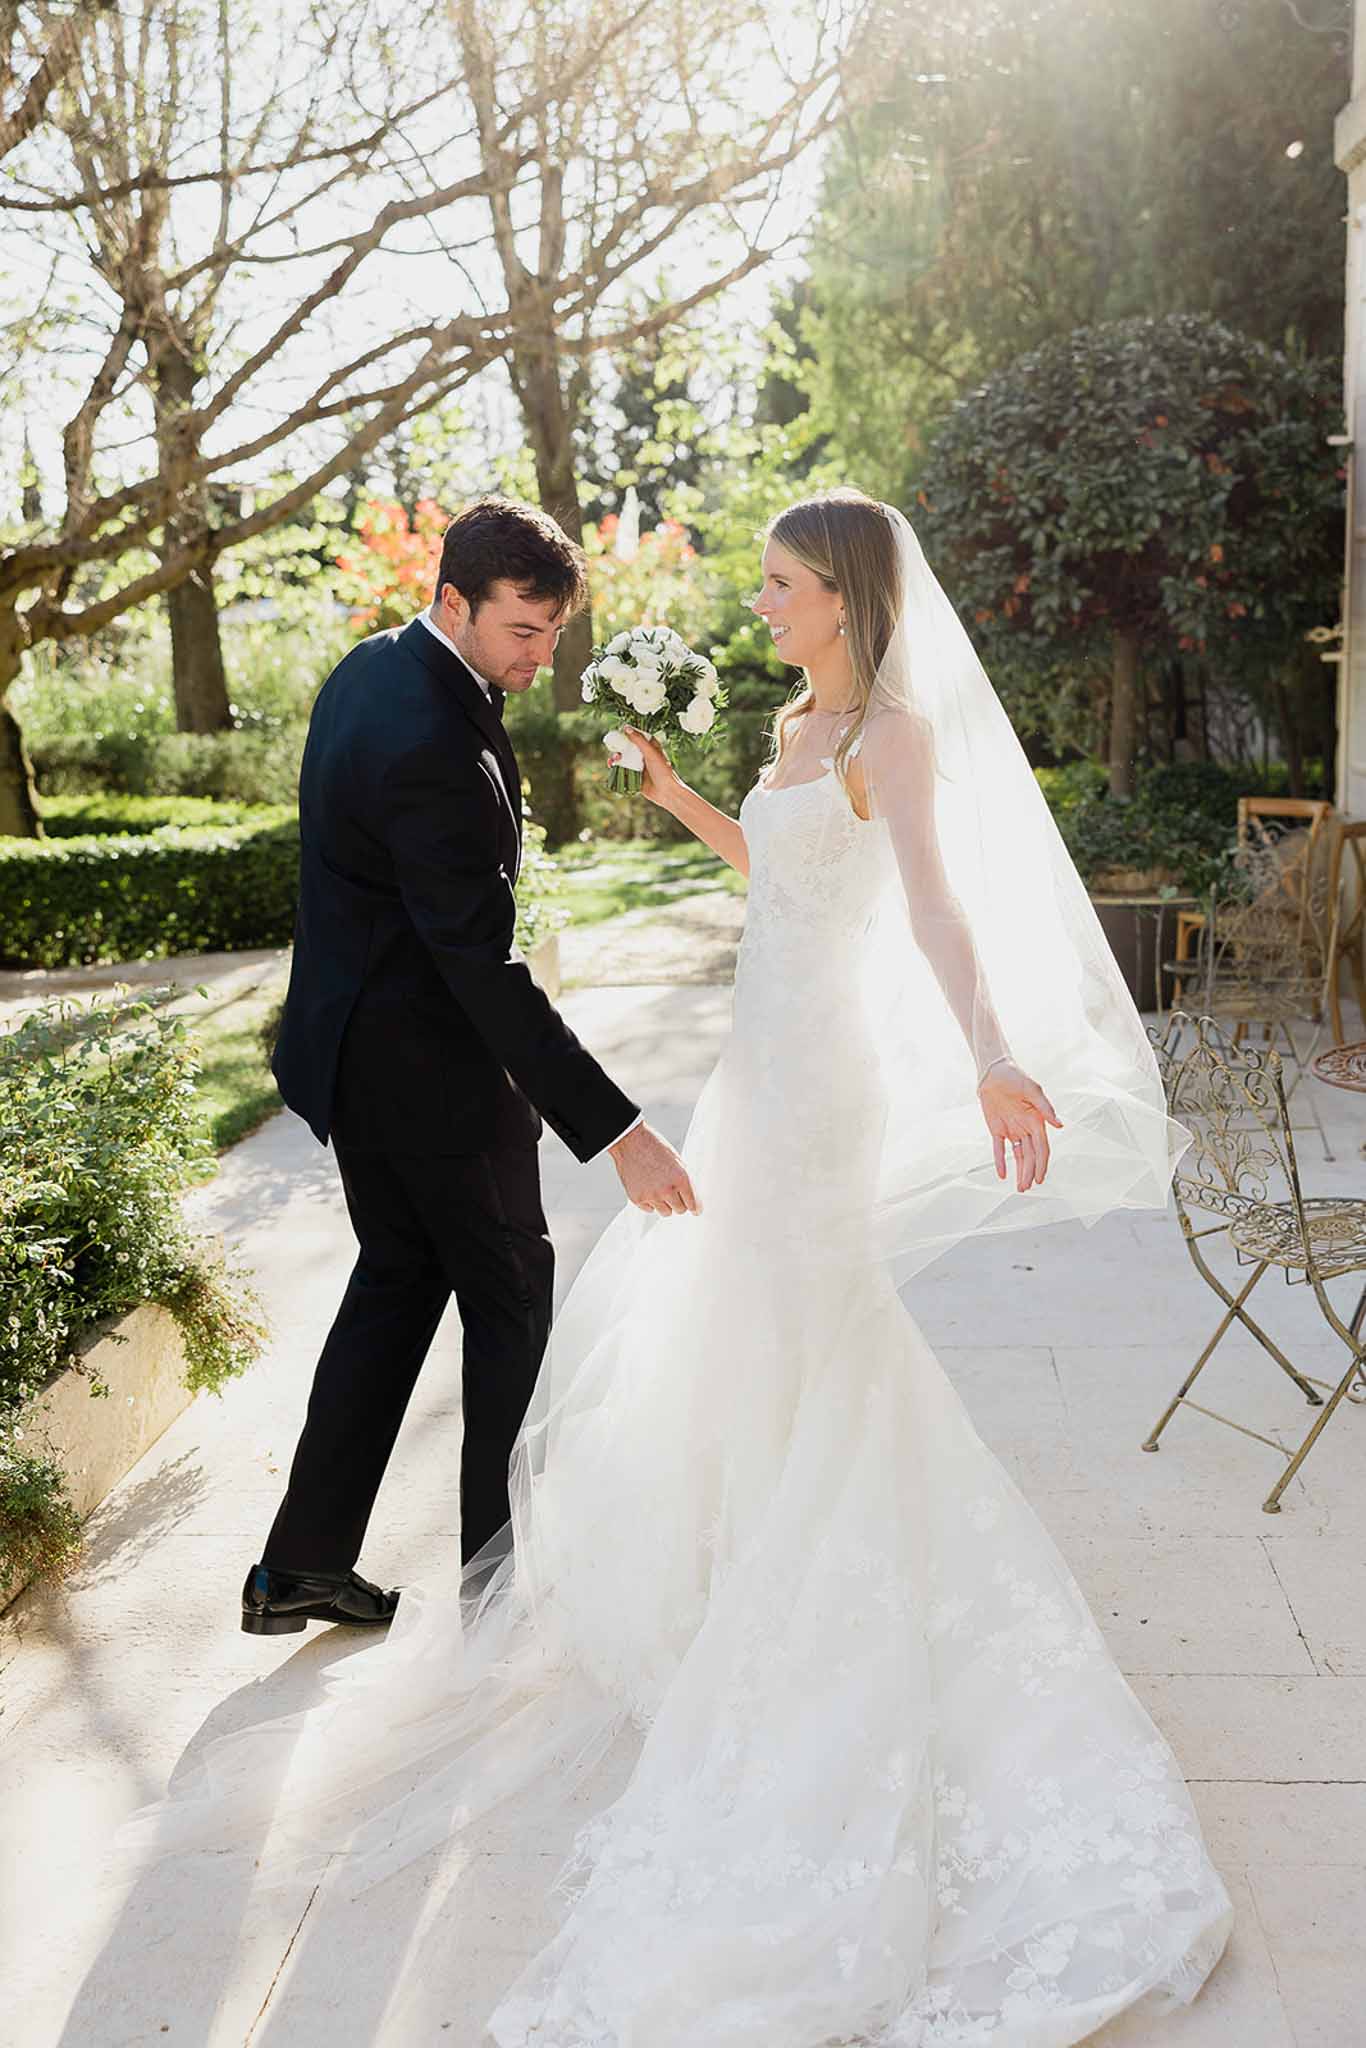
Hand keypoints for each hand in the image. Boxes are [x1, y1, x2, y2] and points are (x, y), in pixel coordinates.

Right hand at [607, 1120, 700, 1215]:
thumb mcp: (677, 1161)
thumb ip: (684, 1180)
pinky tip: (647, 1187)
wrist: (631, 1141)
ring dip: (665, 1204)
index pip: (693, 1204)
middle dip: (678, 1202)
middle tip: (673, 1191)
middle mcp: (667, 1190)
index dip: (695, 1207)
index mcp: (681, 1178)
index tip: (695, 1210)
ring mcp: (651, 1196)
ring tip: (658, 1188)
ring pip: (665, 1212)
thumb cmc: (655, 1147)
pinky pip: (649, 1209)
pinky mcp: (637, 1199)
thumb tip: (689, 1197)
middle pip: (680, 1210)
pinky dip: (650, 1202)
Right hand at [613, 724, 681, 808]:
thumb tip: (626, 728)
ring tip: (612, 762)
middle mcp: (644, 756)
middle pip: (627, 748)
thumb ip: (638, 740)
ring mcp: (639, 767)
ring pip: (624, 760)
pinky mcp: (635, 778)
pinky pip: (623, 772)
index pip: (636, 736)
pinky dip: (616, 770)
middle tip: (616, 753)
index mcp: (650, 747)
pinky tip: (612, 769)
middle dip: (619, 749)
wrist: (667, 792)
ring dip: (616, 759)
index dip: (626, 734)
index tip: (617, 733)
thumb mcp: (651, 752)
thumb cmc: (663, 771)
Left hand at [976, 1060, 1063, 1191]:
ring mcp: (1012, 1129)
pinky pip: (999, 1149)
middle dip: (1030, 1172)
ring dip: (1020, 1171)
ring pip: (1018, 1155)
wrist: (993, 1072)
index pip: (1042, 1148)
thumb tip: (1059, 1125)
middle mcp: (1026, 1128)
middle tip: (1026, 1188)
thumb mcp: (1032, 1089)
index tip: (1040, 1179)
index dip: (1041, 1164)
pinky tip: (1002, 1174)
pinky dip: (1001, 1161)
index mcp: (1037, 1121)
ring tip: (1020, 1187)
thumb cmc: (1015, 1076)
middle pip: (1031, 1155)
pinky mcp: (997, 1129)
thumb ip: (1045, 1107)